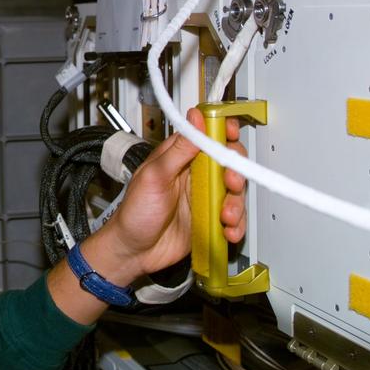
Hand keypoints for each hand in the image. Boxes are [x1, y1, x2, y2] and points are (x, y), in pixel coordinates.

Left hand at [98, 107, 247, 279]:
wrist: (133, 251)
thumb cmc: (135, 212)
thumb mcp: (154, 176)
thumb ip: (178, 149)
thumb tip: (194, 118)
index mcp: (179, 156)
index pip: (207, 134)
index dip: (223, 130)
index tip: (232, 134)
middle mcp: (195, 174)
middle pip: (229, 162)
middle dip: (236, 171)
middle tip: (230, 182)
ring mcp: (204, 197)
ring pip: (235, 191)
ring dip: (236, 203)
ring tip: (225, 215)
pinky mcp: (211, 219)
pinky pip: (234, 218)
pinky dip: (236, 225)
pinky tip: (227, 230)